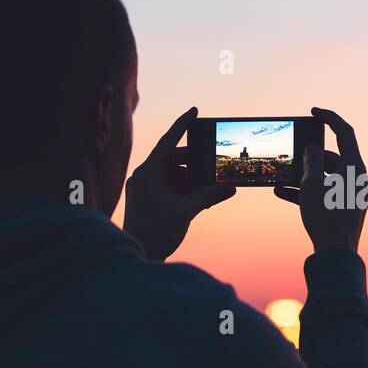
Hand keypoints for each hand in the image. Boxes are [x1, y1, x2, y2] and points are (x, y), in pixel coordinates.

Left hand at [124, 107, 234, 260]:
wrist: (137, 257)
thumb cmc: (155, 232)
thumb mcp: (186, 211)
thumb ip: (208, 195)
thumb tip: (230, 187)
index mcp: (148, 172)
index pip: (168, 141)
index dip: (182, 125)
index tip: (195, 110)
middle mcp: (144, 177)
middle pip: (173, 160)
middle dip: (194, 163)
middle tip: (213, 166)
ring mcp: (144, 189)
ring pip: (172, 175)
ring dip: (191, 180)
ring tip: (210, 190)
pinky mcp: (148, 201)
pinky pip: (169, 188)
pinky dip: (184, 190)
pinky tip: (200, 199)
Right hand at [274, 107, 366, 254]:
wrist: (336, 256)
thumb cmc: (326, 217)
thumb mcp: (311, 184)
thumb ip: (310, 161)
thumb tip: (312, 149)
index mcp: (356, 167)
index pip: (345, 133)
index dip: (330, 118)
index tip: (313, 111)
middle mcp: (358, 179)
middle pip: (332, 158)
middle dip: (308, 157)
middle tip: (290, 158)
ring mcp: (352, 194)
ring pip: (325, 176)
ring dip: (303, 175)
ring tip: (280, 175)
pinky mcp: (344, 208)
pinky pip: (324, 192)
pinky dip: (306, 190)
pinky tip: (281, 192)